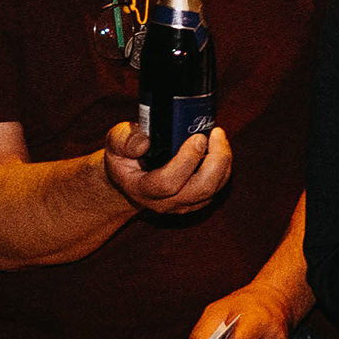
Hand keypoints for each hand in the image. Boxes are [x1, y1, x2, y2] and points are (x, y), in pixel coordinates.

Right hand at [99, 118, 232, 216]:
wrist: (129, 177)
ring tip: (219, 135)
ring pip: (214, 189)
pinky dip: (224, 165)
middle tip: (216, 133)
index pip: (168, 183)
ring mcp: (184, 204)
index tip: (197, 137)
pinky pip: (218, 186)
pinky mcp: (198, 200)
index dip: (187, 161)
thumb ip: (124, 140)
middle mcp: (165, 203)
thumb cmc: (123, 156)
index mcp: (142, 190)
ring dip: (223, 161)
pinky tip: (219, 146)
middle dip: (215, 160)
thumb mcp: (114, 143)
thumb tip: (145, 143)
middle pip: (200, 189)